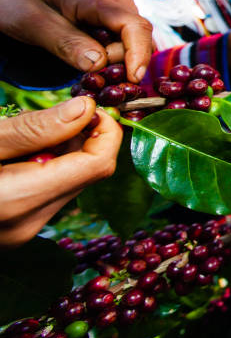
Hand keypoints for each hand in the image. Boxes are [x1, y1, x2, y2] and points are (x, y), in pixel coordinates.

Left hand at [0, 0, 152, 81]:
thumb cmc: (24, 4)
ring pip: (135, 52)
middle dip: (120, 66)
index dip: (139, 54)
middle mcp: (118, 8)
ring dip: (117, 69)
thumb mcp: (36, 24)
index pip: (135, 27)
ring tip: (85, 70)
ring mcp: (120, 20)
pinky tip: (91, 69)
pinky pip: (126, 55)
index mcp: (100, 0)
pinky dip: (113, 69)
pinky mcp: (117, 33)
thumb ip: (67, 44)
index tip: (132, 79)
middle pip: (138, 43)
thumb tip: (100, 63)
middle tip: (88, 75)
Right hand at [0, 97, 121, 247]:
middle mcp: (30, 224)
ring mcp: (23, 231)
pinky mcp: (16, 228)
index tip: (91, 106)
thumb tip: (86, 108)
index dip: (106, 131)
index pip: (99, 165)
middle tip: (53, 112)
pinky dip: (46, 165)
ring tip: (25, 133)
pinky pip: (50, 191)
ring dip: (62, 150)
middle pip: (88, 173)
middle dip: (82, 137)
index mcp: (22, 202)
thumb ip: (34, 129)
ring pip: (71, 181)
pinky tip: (18, 153)